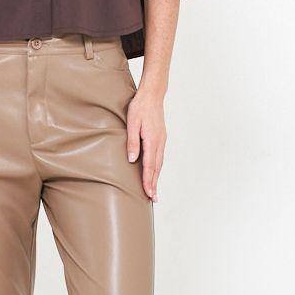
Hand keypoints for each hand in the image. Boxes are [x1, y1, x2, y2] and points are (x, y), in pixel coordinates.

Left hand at [125, 85, 165, 200]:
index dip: (148, 181)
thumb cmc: (140, 107)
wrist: (152, 94)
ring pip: (159, 163)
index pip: (150, 165)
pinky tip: (155, 172)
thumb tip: (132, 160)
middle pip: (157, 168)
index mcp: (152, 140)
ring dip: (157, 178)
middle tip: (154, 199)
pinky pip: (160, 157)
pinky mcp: (161, 137)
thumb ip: (132, 142)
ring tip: (154, 190)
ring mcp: (162, 140)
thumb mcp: (132, 123)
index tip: (148, 193)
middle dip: (154, 184)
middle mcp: (159, 142)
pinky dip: (158, 168)